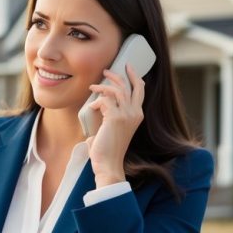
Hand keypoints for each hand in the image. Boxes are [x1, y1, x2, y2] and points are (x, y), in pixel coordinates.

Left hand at [85, 64, 144, 186]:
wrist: (108, 164)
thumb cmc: (108, 150)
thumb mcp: (113, 129)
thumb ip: (109, 117)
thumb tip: (96, 108)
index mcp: (137, 116)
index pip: (140, 91)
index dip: (135, 78)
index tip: (128, 68)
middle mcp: (135, 113)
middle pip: (130, 86)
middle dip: (119, 75)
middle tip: (106, 70)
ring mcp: (127, 115)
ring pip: (117, 90)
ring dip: (103, 86)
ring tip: (93, 86)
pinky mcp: (115, 118)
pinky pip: (105, 100)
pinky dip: (96, 101)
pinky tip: (92, 107)